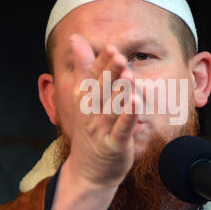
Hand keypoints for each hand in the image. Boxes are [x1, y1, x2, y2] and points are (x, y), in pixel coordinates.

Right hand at [65, 34, 139, 189]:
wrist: (89, 170)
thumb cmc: (89, 129)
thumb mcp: (82, 98)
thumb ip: (83, 68)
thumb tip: (75, 39)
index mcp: (84, 100)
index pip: (91, 78)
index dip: (101, 64)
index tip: (110, 47)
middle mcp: (91, 113)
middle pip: (100, 91)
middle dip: (109, 73)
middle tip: (117, 55)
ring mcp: (101, 130)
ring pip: (111, 109)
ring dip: (118, 92)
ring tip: (127, 75)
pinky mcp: (114, 145)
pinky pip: (121, 129)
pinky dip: (128, 116)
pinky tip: (135, 102)